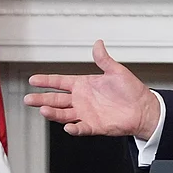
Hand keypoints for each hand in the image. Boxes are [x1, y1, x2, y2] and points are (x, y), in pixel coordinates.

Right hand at [24, 40, 159, 138]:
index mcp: (84, 85)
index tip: (33, 80)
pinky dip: (74, 128)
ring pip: (63, 114)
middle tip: (28, 98)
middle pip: (56, 100)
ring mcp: (86, 113)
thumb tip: (98, 44)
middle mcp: (82, 100)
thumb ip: (104, 59)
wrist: (144, 109)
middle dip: (41, 99)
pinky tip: (68, 127)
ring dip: (53, 113)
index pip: (60, 82)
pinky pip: (81, 128)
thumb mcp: (117, 71)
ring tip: (43, 109)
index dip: (46, 81)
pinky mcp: (94, 126)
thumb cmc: (132, 91)